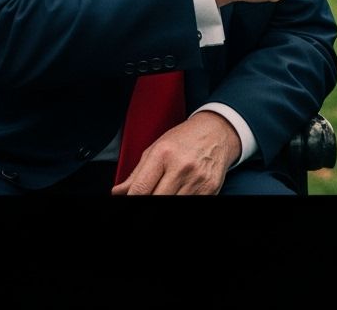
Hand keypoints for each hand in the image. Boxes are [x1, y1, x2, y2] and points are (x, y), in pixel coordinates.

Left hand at [111, 110, 241, 195]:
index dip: (132, 200)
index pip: (140, 189)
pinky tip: (178, 193)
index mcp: (164, 154)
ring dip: (165, 202)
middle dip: (147, 203)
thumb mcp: (157, 148)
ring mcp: (197, 179)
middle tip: (147, 197)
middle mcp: (181, 167)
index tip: (129, 202)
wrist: (217, 132)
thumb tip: (118, 193)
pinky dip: (181, 202)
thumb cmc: (185, 138)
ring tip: (164, 193)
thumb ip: (136, 174)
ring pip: (173, 205)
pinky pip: (190, 204)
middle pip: (156, 200)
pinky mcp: (210, 189)